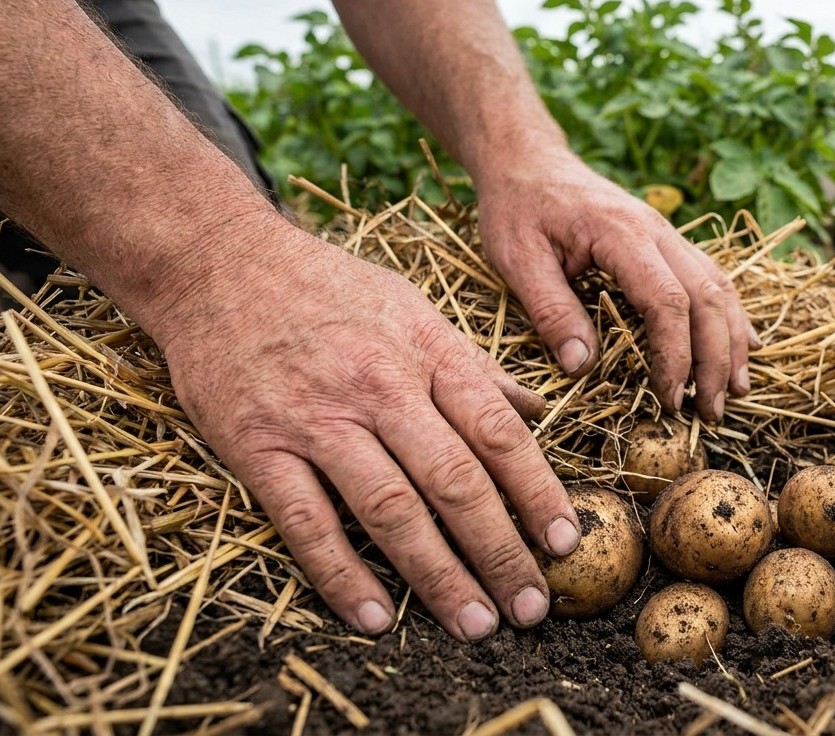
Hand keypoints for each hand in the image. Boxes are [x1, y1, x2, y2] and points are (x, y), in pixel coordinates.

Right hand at [150, 222, 579, 639]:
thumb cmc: (328, 288)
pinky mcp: (257, 446)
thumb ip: (474, 367)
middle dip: (499, 549)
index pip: (498, 432)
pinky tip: (376, 616)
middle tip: (530, 605)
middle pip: (454, 480)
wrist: (217, 263)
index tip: (564, 540)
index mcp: (427, 351)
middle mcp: (380, 387)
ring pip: (390, 509)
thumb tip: (538, 407)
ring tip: (475, 623)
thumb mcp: (414, 309)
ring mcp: (316, 419)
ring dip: (438, 574)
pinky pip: (305, 521)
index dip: (537, 491)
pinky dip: (341, 574)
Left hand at [478, 149, 753, 421]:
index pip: (667, 301)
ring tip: (736, 390)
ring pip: (720, 287)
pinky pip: (712, 277)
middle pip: (708, 297)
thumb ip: (551, 310)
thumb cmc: (517, 207)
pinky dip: (730, 316)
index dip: (674, 355)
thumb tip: (582, 367)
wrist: (526, 160)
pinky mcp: (668, 241)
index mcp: (622, 234)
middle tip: (711, 411)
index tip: (668, 399)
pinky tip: (740, 347)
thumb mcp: (517, 259)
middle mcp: (658, 230)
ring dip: (732, 341)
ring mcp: (668, 233)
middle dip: (715, 359)